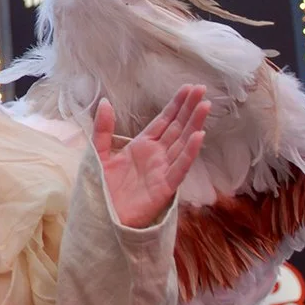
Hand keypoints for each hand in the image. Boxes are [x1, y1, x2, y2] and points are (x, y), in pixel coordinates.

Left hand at [93, 85, 209, 228]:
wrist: (100, 216)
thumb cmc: (102, 187)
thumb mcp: (99, 152)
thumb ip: (103, 128)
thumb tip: (105, 101)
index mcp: (142, 146)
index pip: (164, 121)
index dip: (176, 105)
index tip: (189, 88)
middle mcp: (156, 156)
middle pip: (176, 128)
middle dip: (189, 109)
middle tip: (202, 89)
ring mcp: (162, 170)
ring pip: (182, 144)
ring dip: (194, 125)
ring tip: (205, 106)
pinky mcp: (164, 188)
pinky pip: (179, 168)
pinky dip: (189, 153)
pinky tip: (199, 136)